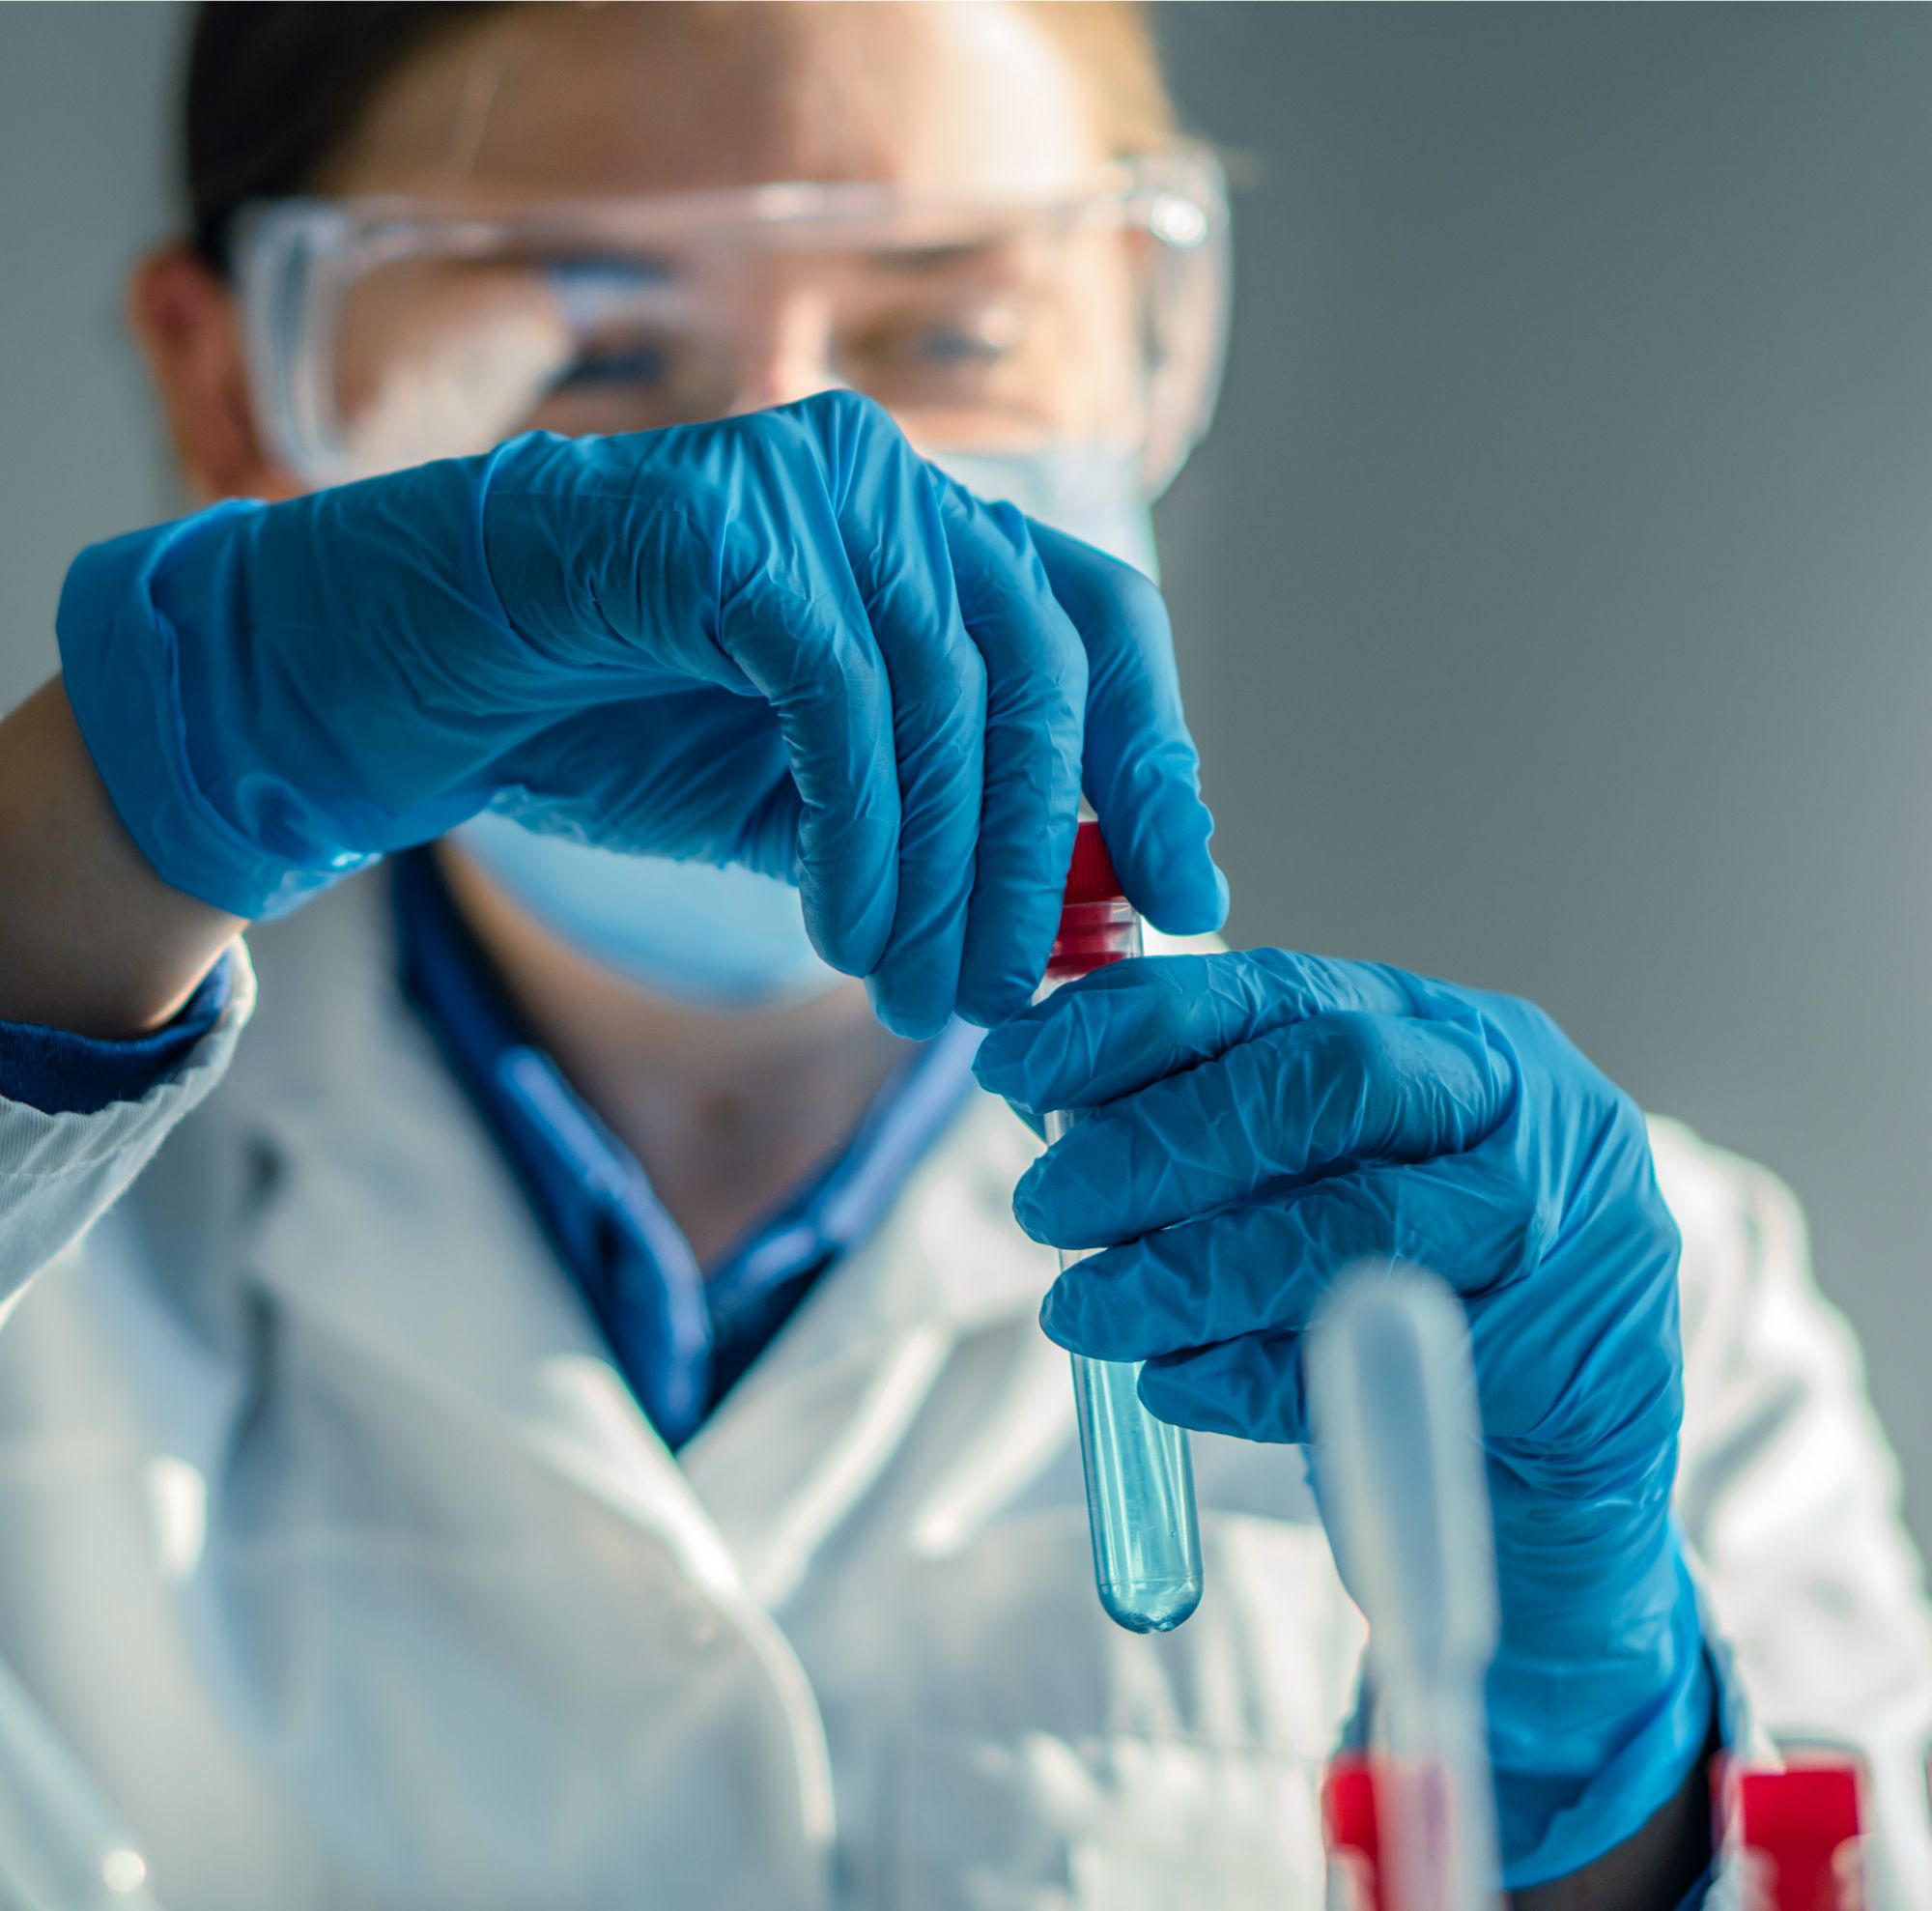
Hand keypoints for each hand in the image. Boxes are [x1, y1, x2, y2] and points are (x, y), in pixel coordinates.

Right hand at [54, 390, 1223, 1036]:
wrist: (413, 681)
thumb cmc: (617, 729)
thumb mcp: (818, 807)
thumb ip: (937, 838)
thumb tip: (1078, 933)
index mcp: (929, 535)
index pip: (1097, 626)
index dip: (1156, 761)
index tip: (1189, 895)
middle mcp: (889, 486)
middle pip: (1043, 663)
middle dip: (1042, 854)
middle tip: (1014, 995)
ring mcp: (808, 481)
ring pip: (946, 688)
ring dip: (945, 872)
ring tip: (919, 995)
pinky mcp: (724, 519)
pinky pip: (840, 692)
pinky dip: (859, 830)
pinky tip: (842, 931)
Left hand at [973, 949, 1713, 1887]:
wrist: (1573, 1443)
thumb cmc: (1418, 1279)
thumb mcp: (1334, 1169)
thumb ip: (1218, 1126)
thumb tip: (1047, 1102)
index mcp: (1438, 1029)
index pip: (1276, 988)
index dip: (1135, 1021)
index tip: (1017, 1068)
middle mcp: (1507, 1102)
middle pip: (1327, 1082)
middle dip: (1163, 1141)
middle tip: (1043, 1205)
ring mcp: (1553, 1226)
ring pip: (1351, 1227)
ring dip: (1188, 1272)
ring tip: (1079, 1314)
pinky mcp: (1561, 1362)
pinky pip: (1377, 1368)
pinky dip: (1251, 1378)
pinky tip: (1172, 1387)